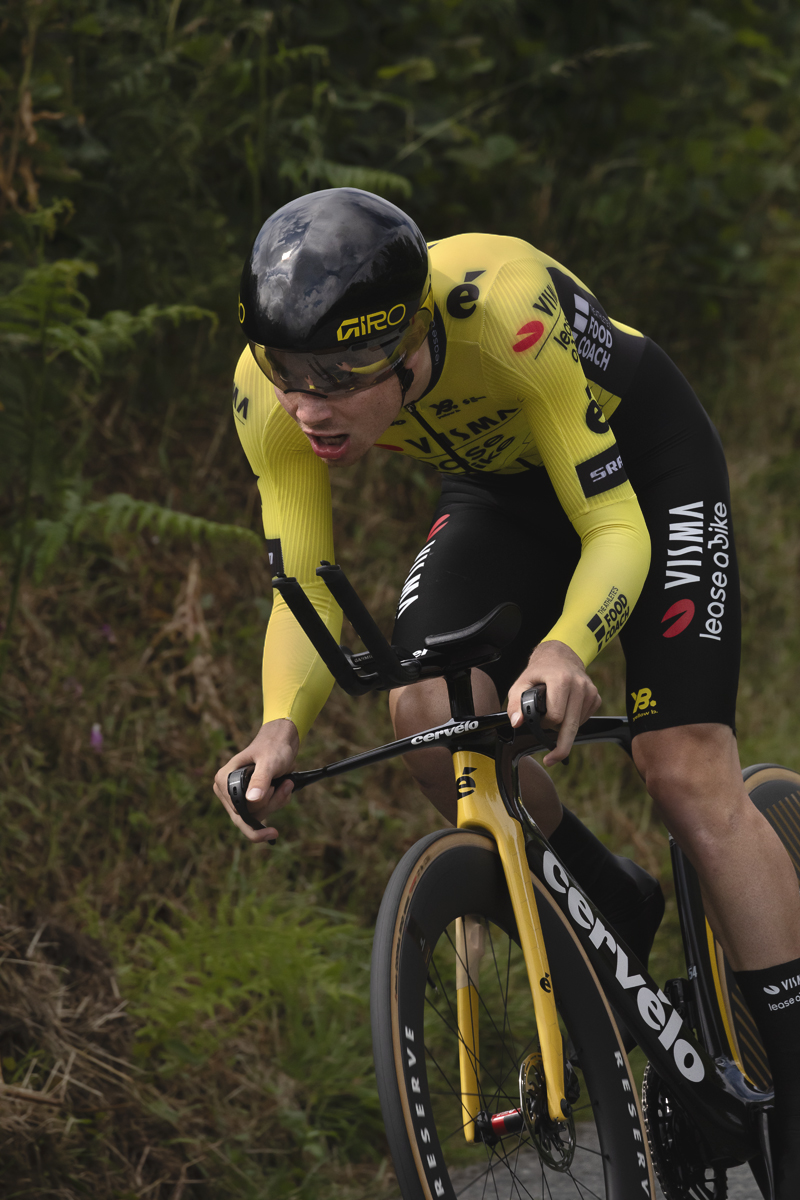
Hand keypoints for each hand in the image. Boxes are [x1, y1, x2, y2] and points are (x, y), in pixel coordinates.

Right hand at [213, 719, 299, 842]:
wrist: (281, 742)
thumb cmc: (273, 747)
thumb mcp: (269, 762)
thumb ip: (260, 779)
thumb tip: (251, 799)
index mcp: (224, 780)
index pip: (238, 809)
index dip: (259, 805)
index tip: (274, 788)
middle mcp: (226, 791)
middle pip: (247, 816)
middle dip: (270, 803)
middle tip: (285, 785)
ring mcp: (237, 796)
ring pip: (257, 816)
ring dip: (276, 802)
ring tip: (286, 784)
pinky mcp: (249, 800)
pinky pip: (262, 812)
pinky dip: (276, 802)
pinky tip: (284, 788)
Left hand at [507, 641, 600, 766]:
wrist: (560, 656)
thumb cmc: (539, 671)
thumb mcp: (521, 683)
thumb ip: (515, 704)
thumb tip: (516, 722)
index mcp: (561, 680)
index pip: (556, 716)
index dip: (544, 724)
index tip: (538, 721)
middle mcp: (579, 685)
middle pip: (571, 726)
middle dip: (561, 746)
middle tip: (551, 759)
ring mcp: (590, 691)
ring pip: (577, 725)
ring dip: (564, 727)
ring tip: (554, 713)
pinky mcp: (596, 697)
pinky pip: (584, 720)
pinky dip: (573, 721)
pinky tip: (565, 711)